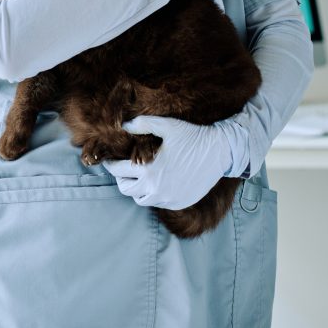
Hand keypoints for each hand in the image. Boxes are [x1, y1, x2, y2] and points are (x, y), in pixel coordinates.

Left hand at [102, 115, 232, 209]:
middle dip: (120, 178)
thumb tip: (124, 125)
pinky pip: (157, 203)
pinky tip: (156, 182)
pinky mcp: (178, 203)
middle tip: (121, 169)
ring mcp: (168, 199)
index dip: (110, 165)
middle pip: (126, 189)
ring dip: (136, 189)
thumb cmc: (192, 136)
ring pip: (140, 199)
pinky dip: (152, 194)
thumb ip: (143, 124)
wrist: (219, 152)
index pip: (119, 171)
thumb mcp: (167, 126)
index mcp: (149, 170)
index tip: (108, 161)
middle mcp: (156, 189)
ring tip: (138, 176)